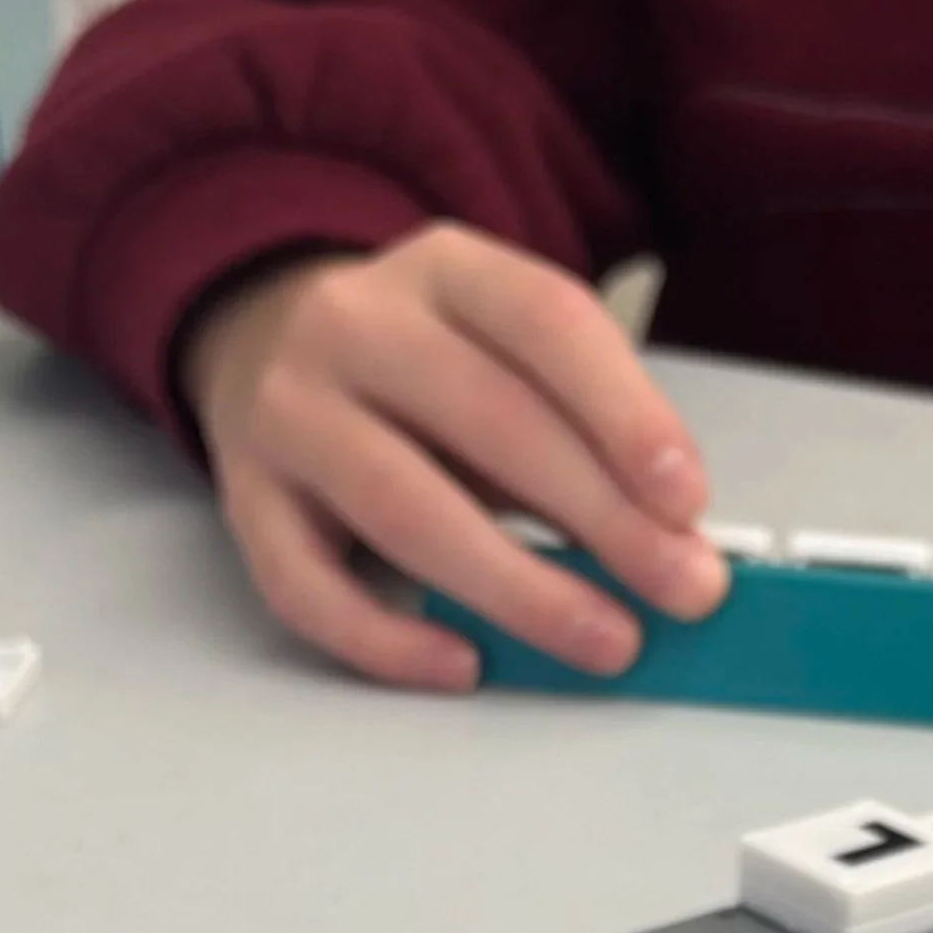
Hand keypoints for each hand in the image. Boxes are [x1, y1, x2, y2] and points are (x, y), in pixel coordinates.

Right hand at [179, 226, 727, 687]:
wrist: (264, 331)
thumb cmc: (423, 360)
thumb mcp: (508, 348)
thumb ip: (585, 428)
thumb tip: (671, 544)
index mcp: (445, 269)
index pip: (546, 323)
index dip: (627, 414)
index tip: (687, 500)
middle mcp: (354, 325)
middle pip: (489, 421)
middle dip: (601, 518)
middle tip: (682, 589)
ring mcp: (289, 411)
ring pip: (405, 507)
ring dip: (518, 588)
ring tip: (605, 639)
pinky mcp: (245, 499)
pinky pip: (309, 586)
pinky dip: (390, 639)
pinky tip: (467, 663)